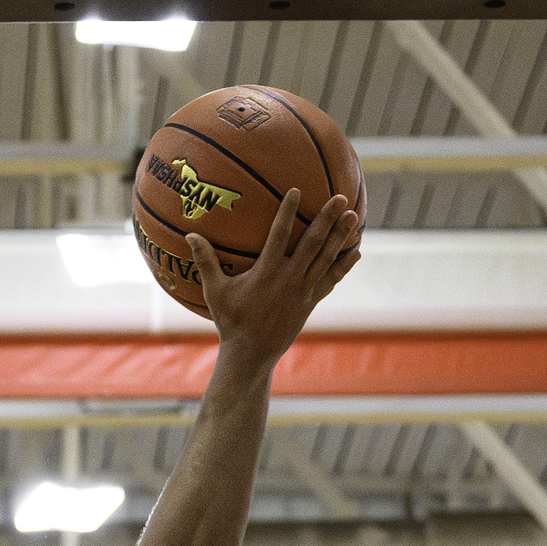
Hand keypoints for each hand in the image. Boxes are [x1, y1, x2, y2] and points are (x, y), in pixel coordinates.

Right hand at [187, 188, 360, 361]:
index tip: (297, 190)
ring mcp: (303, 292)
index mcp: (266, 273)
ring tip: (353, 216)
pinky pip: (330, 280)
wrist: (251, 355)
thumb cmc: (231, 322)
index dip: (287, 212)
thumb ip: (205, 261)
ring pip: (326, 260)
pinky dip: (343, 266)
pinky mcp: (310, 303)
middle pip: (312, 244)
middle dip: (327, 220)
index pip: (279, 236)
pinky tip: (356, 252)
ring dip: (340, 237)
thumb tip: (190, 234)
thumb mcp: (215, 292)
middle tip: (341, 198)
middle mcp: (288, 280)